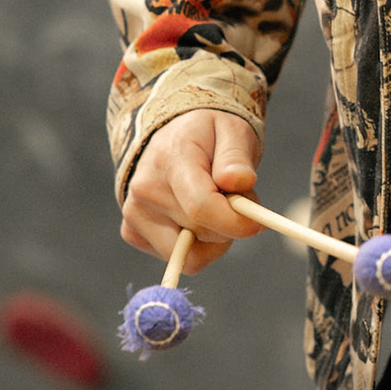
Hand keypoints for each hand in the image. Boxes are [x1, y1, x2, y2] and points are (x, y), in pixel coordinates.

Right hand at [120, 110, 265, 274]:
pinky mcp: (132, 232)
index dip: (236, 222)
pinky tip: (195, 217)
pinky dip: (197, 246)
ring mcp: (134, 214)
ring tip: (214, 206)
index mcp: (170, 161)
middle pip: (202, 233)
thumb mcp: (232, 131)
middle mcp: (145, 190)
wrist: (171, 136)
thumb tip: (239, 182)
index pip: (201, 208)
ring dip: (214, 239)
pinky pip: (180, 259)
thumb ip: (237, 157)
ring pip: (192, 256)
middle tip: (235, 198)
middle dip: (230, 223)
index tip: (257, 221)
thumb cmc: (208, 136)